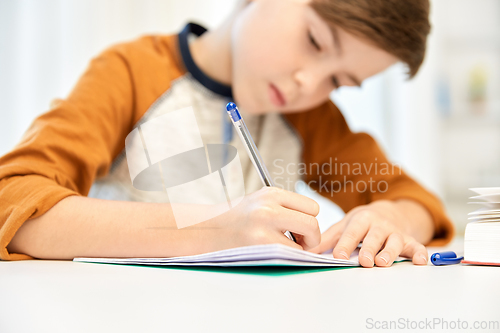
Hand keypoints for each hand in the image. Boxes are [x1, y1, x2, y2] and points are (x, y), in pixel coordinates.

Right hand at [204, 187, 320, 250]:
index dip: (309, 220)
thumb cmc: (235, 220)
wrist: (204, 230)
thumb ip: (284, 208)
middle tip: (300, 243)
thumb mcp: (259, 203)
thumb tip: (312, 225)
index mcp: (271, 194)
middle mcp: (268, 206)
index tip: (298, 230)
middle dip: (312, 237)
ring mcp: (263, 225)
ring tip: (284, 248)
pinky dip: (287, 257)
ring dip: (301, 248)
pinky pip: (290, 253)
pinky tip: (273, 254)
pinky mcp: (259, 243)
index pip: (312, 206)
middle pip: (313, 222)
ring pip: (305, 238)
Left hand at [311, 200, 429, 266]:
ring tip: (383, 263)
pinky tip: (421, 261)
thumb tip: (307, 252)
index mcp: (361, 220)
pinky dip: (420, 253)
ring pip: (394, 242)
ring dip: (390, 252)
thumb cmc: (362, 223)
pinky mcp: (409, 240)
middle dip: (369, 249)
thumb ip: (328, 239)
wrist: (388, 212)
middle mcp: (379, 225)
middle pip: (374, 237)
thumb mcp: (344, 226)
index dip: (345, 244)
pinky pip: (417, 246)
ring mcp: (395, 233)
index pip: (352, 233)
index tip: (338, 256)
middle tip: (364, 261)